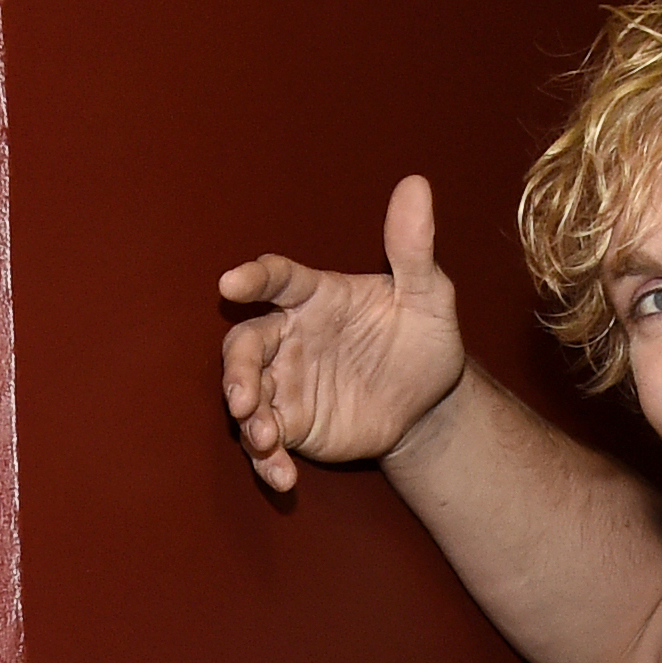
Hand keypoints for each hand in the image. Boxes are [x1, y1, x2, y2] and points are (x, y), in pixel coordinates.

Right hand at [219, 174, 471, 495]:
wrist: (429, 402)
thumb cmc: (422, 338)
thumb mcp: (428, 295)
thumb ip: (413, 248)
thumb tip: (416, 185)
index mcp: (316, 296)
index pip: (277, 280)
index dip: (253, 279)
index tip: (231, 284)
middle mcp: (291, 335)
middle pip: (245, 344)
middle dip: (236, 370)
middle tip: (242, 396)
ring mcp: (285, 381)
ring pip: (247, 394)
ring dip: (247, 417)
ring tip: (264, 439)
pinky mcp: (290, 423)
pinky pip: (267, 441)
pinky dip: (268, 460)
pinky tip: (284, 477)